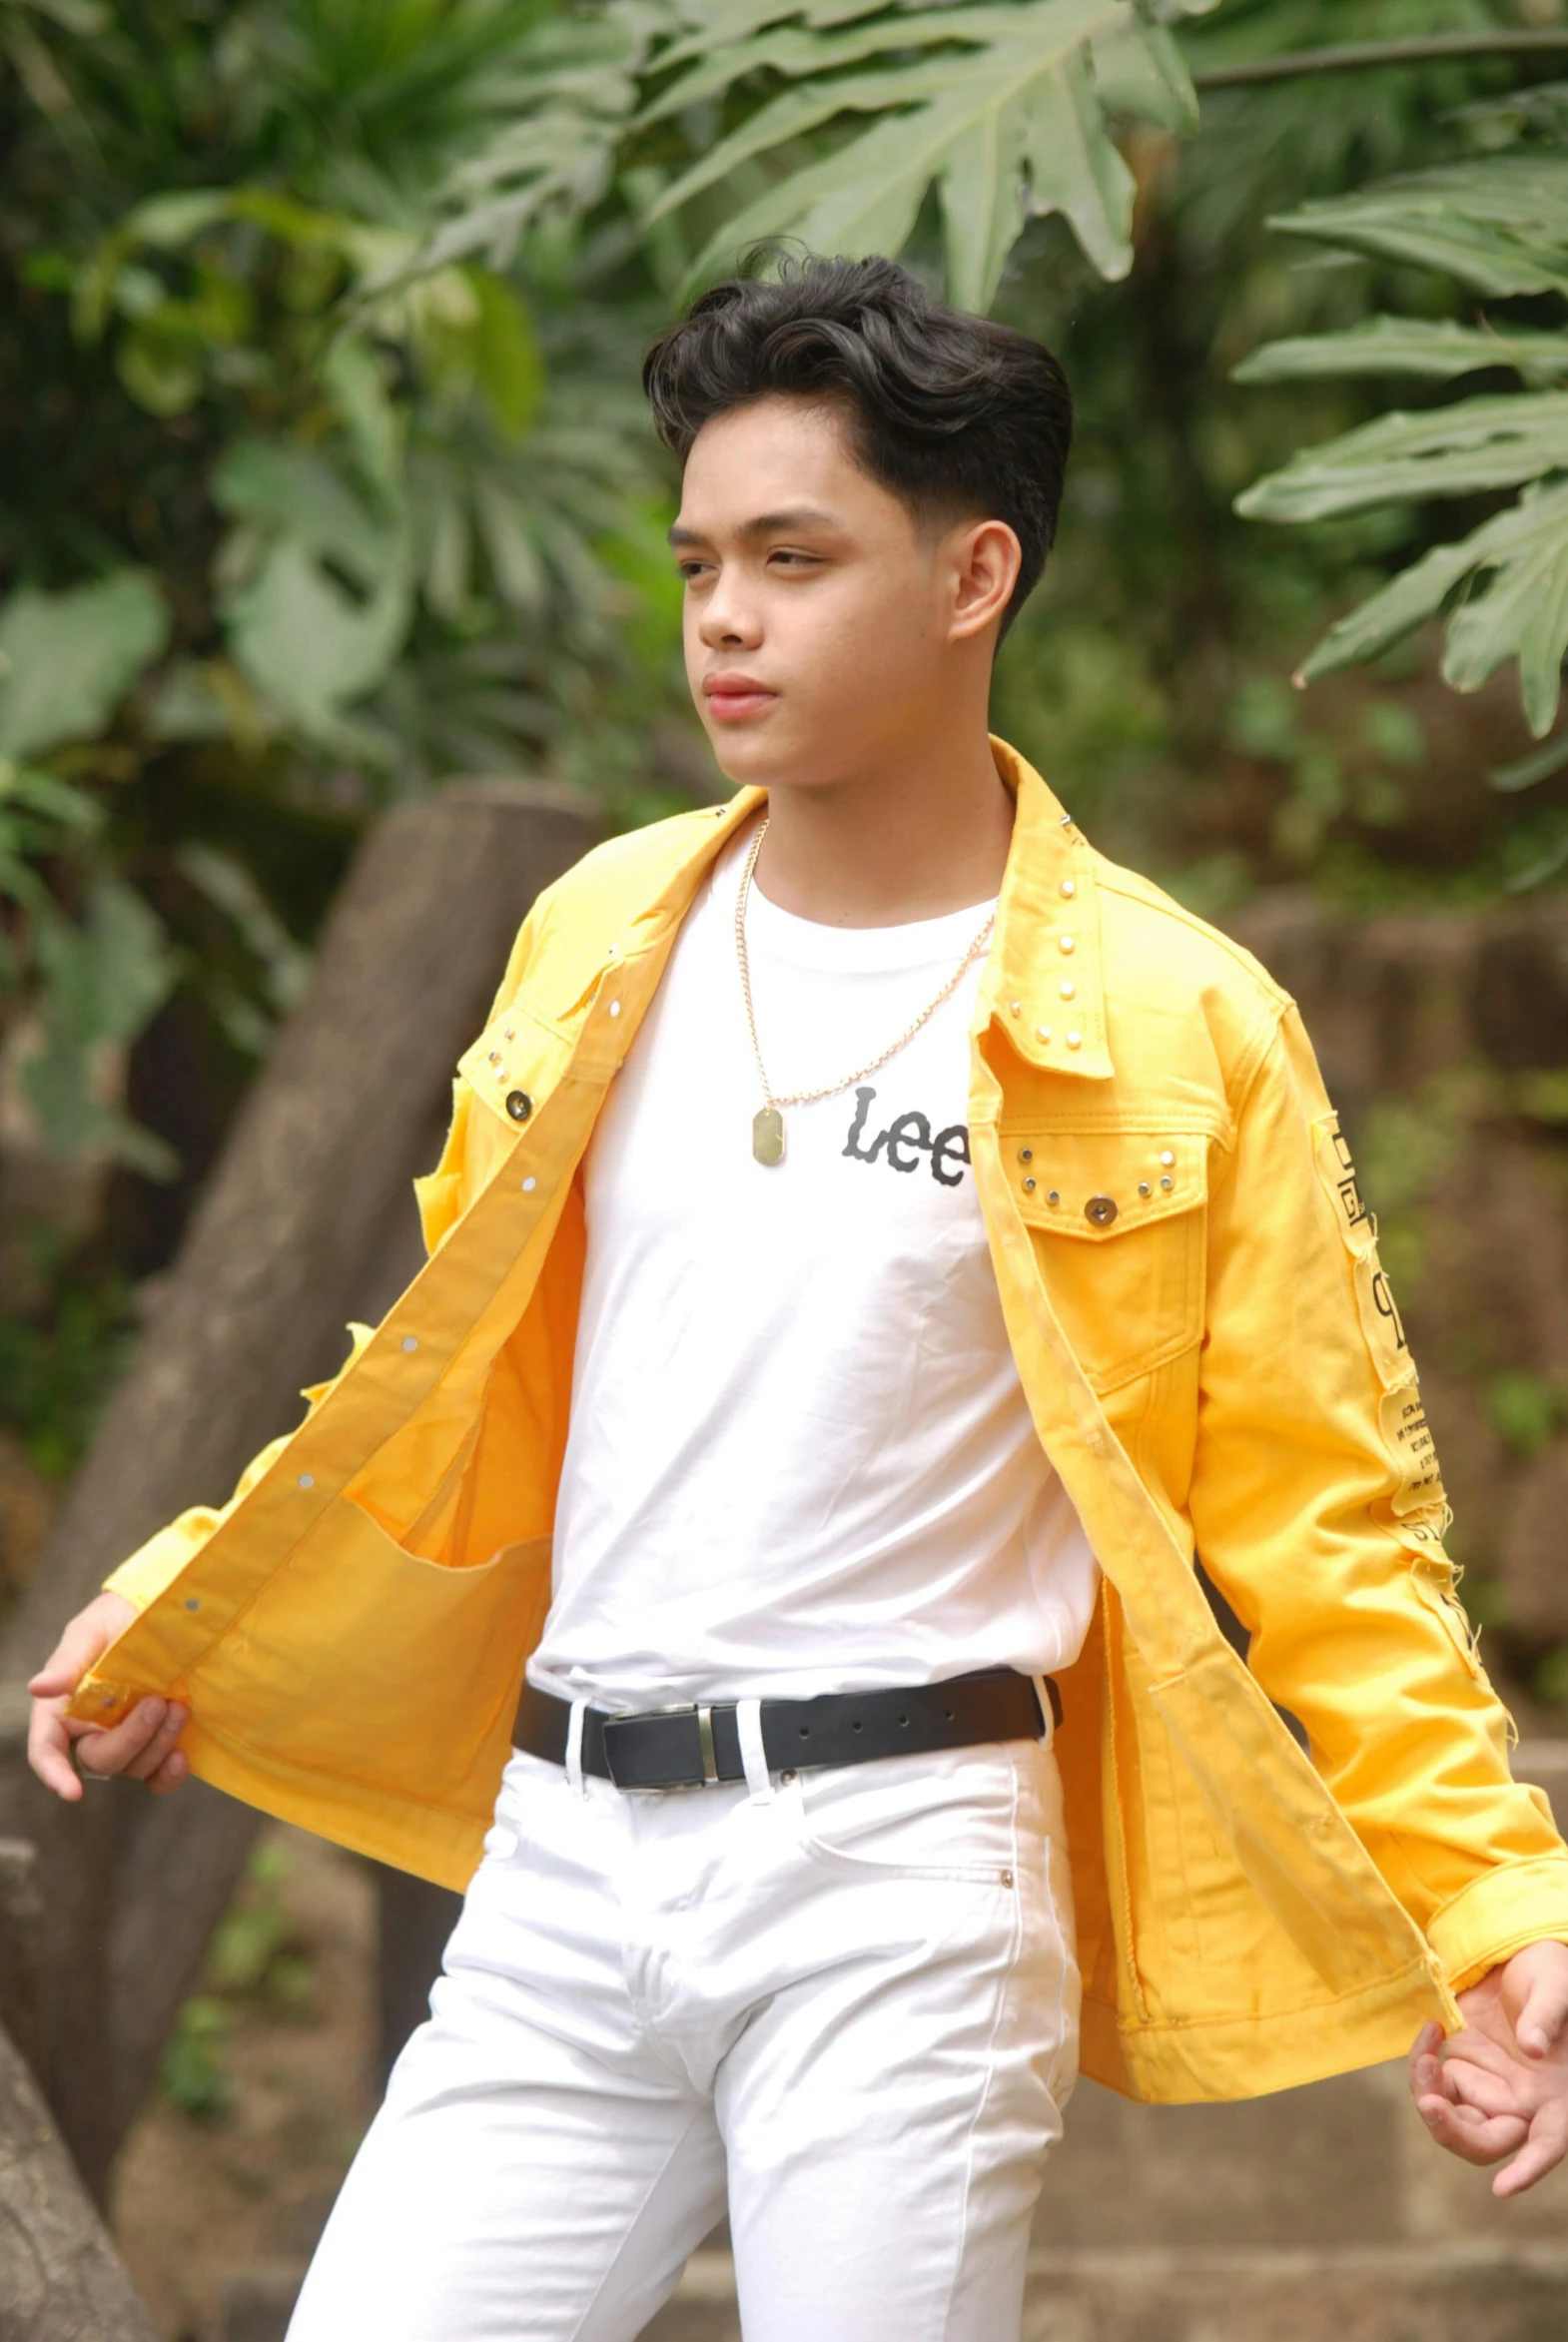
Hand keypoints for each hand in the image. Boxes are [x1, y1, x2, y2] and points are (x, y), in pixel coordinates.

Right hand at [26, 1591, 189, 1801]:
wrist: (161, 1612)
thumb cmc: (114, 1621)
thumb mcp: (88, 1633)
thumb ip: (67, 1662)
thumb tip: (38, 1687)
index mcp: (64, 1709)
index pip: (48, 1750)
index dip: (54, 1774)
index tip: (72, 1792)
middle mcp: (93, 1732)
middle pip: (101, 1760)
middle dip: (131, 1738)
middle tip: (157, 1703)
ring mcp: (128, 1740)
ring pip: (135, 1767)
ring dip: (158, 1743)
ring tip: (179, 1707)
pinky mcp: (159, 1743)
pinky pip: (159, 1776)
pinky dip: (169, 1773)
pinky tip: (182, 1756)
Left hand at [1408, 1940, 1567, 2196]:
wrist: (1520, 1956)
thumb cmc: (1552, 1976)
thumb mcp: (1556, 1987)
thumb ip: (1547, 2017)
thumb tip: (1534, 2047)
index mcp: (1558, 2098)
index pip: (1548, 2143)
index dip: (1528, 2168)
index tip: (1502, 2186)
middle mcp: (1524, 2104)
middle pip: (1487, 2142)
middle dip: (1453, 2132)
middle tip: (1430, 2104)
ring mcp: (1490, 2088)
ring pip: (1454, 2120)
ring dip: (1430, 2095)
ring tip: (1426, 2055)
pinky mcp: (1463, 2068)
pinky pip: (1436, 2084)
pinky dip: (1424, 2064)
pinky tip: (1433, 2030)